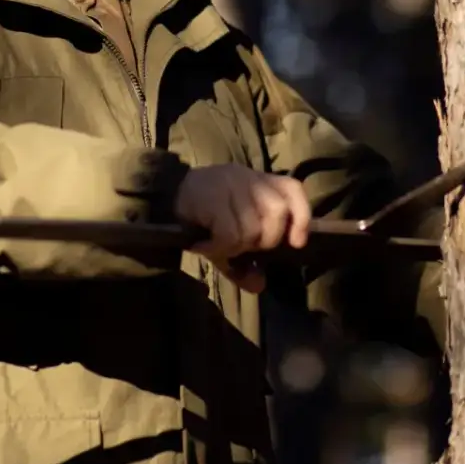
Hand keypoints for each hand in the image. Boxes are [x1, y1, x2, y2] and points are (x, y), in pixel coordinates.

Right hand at [173, 164, 310, 292]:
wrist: (162, 197)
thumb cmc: (202, 218)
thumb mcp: (227, 239)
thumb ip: (245, 263)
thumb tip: (259, 285)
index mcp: (260, 182)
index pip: (293, 191)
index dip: (301, 216)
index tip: (296, 242)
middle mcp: (248, 178)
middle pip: (277, 214)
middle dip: (264, 240)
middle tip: (240, 246)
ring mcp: (231, 183)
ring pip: (254, 227)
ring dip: (239, 245)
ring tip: (220, 245)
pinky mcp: (212, 195)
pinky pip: (231, 233)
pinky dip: (221, 247)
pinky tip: (206, 245)